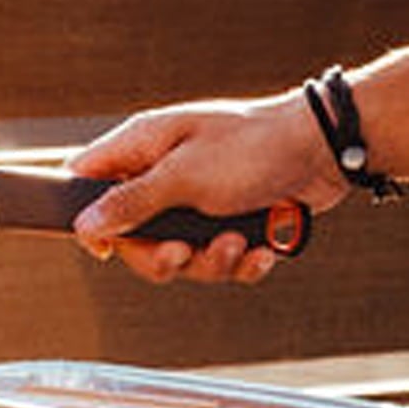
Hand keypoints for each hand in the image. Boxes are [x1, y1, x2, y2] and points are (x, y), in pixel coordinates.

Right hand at [69, 89, 345, 285]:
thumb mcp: (183, 176)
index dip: (87, 218)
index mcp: (142, 147)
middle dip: (163, 256)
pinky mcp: (230, 220)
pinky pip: (218, 258)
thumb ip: (131, 202)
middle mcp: (163, 174)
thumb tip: (85, 226)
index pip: (86, 181)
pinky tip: (261, 248)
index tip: (105, 249)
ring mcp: (197, 200)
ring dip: (209, 260)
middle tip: (184, 251)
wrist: (324, 150)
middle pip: (134, 236)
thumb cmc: (252, 147)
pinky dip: (240, 260)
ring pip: (179, 255)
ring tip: (236, 242)